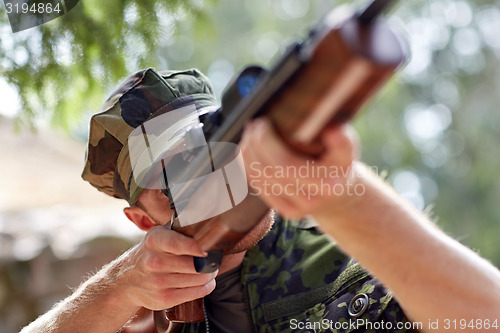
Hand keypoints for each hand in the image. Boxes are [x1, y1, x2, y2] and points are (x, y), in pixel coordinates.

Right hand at [118, 226, 216, 310]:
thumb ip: (179, 228)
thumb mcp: (159, 234)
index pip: (179, 244)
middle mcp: (154, 262)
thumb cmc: (152, 252)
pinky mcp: (163, 299)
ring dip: (210, 274)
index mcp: (155, 241)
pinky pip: (196, 293)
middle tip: (214, 259)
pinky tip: (205, 282)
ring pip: (199, 279)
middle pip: (196, 264)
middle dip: (211, 262)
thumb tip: (206, 223)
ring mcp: (158, 282)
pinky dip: (206, 287)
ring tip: (209, 270)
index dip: (198, 247)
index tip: (210, 248)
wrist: (127, 279)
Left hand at [241, 117, 359, 217]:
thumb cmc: (340, 163)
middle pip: (270, 168)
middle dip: (256, 142)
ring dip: (249, 151)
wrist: (340, 194)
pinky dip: (249, 165)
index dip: (268, 142)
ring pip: (260, 177)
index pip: (286, 163)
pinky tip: (249, 149)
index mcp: (327, 183)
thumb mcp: (348, 149)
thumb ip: (342, 140)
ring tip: (251, 132)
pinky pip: (259, 186)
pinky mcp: (286, 212)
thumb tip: (329, 129)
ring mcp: (297, 210)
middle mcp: (312, 199)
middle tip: (256, 122)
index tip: (265, 121)